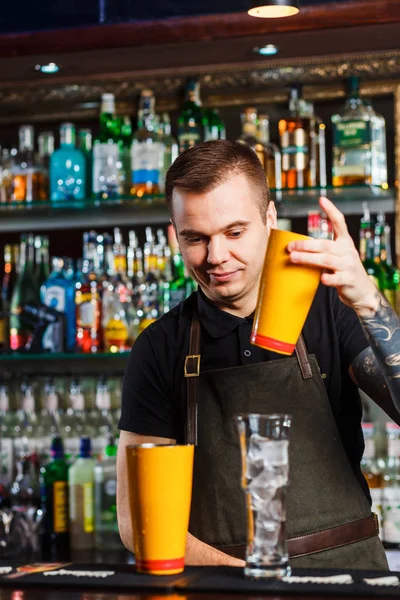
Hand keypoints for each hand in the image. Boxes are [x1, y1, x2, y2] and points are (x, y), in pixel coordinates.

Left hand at [287, 196, 379, 313]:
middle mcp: (348, 251)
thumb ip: (322, 250)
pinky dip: (328, 278)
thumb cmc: (343, 270)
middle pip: (325, 244)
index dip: (331, 210)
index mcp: (344, 242)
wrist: (361, 291)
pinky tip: (322, 279)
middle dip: (305, 245)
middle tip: (289, 246)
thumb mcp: (336, 256)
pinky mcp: (349, 280)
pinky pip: (336, 278)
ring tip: (293, 258)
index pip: (339, 223)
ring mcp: (349, 266)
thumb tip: (294, 246)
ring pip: (326, 260)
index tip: (321, 199)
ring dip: (308, 258)